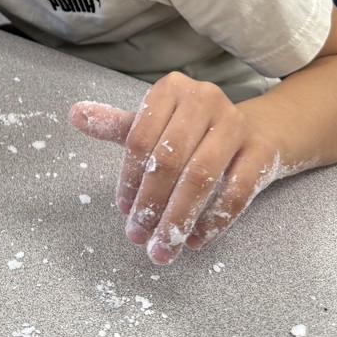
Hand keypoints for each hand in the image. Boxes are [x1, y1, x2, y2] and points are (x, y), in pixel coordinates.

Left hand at [69, 72, 281, 265]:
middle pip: (169, 159)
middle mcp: (204, 99)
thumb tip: (74, 114)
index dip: (128, 178)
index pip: (140, 137)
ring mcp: (236, 123)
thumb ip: (117, 126)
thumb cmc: (193, 132)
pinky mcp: (261, 149)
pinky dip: (214, 221)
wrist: (257, 131)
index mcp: (171, 89)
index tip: (123, 211)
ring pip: (201, 177)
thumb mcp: (155, 124)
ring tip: (163, 247)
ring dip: (178, 218)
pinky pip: (237, 192)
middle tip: (138, 237)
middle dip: (151, 204)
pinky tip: (195, 240)